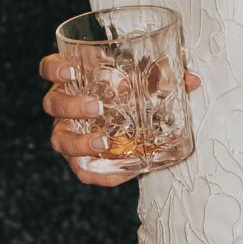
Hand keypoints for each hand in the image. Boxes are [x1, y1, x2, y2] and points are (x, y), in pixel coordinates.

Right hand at [38, 52, 200, 186]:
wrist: (125, 118)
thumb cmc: (126, 90)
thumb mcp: (140, 79)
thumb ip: (161, 77)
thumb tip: (191, 79)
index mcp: (73, 79)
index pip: (50, 69)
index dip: (56, 69)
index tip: (74, 70)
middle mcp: (65, 106)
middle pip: (53, 104)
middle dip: (72, 106)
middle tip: (97, 106)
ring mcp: (69, 133)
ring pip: (60, 139)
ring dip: (80, 142)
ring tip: (103, 142)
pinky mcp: (81, 159)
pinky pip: (84, 171)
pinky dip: (101, 174)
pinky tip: (121, 174)